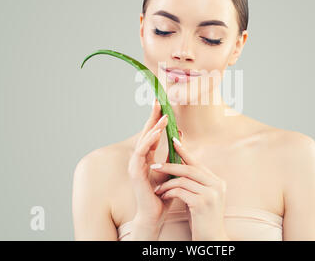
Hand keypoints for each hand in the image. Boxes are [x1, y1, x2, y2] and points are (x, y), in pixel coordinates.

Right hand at [127, 98, 173, 235]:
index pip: (151, 133)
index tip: (161, 103)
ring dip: (153, 127)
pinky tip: (156, 133)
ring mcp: (135, 164)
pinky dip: (148, 141)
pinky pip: (141, 152)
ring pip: (143, 140)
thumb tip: (179, 134)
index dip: (156, 118)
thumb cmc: (163, 193)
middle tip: (158, 101)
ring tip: (163, 116)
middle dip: (151, 116)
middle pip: (145, 132)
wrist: (155, 213)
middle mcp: (139, 158)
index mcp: (147, 156)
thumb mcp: (172, 167)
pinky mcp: (135, 171)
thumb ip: (173, 152)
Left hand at [151, 137, 229, 240]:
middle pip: (190, 168)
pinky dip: (169, 192)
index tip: (173, 140)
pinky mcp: (202, 204)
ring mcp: (211, 194)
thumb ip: (195, 182)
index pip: (198, 163)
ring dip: (166, 183)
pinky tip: (162, 196)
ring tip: (157, 188)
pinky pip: (180, 192)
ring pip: (183, 180)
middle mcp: (217, 185)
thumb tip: (180, 164)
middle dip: (170, 165)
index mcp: (217, 181)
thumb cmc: (202, 218)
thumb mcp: (201, 196)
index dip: (184, 151)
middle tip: (154, 165)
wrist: (211, 239)